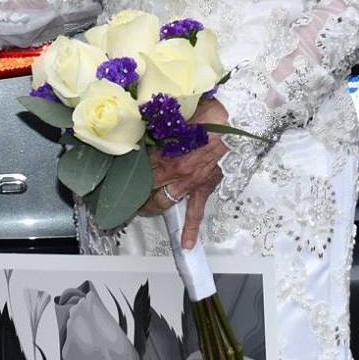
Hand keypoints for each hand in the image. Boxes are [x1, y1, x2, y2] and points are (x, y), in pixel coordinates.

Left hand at [139, 97, 227, 249]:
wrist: (236, 123)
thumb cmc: (210, 115)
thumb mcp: (177, 115)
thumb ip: (159, 123)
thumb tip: (143, 121)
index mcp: (167, 154)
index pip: (142, 166)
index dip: (131, 167)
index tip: (122, 167)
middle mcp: (176, 172)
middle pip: (148, 187)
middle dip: (135, 191)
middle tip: (125, 192)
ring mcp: (189, 184)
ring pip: (164, 201)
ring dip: (151, 206)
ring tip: (141, 209)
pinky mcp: (204, 188)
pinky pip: (196, 212)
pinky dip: (190, 230)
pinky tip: (186, 244)